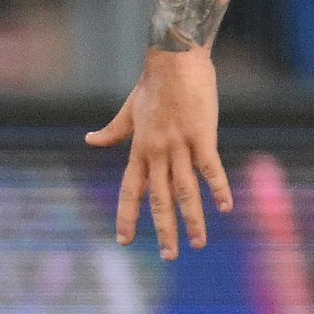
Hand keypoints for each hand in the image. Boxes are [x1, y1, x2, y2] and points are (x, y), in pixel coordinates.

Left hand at [89, 45, 228, 257]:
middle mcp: (156, 150)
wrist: (174, 57)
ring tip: (198, 244)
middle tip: (169, 257)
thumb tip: (89, 141)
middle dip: (163, 229)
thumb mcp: (129, 109)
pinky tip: (225, 208)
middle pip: (158, 198)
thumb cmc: (154, 82)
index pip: (130, 189)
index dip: (127, 215)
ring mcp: (179, 143)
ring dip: (191, 218)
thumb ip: (113, 131)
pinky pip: (209, 167)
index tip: (123, 240)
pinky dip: (217, 187)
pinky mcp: (201, 133)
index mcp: (139, 147)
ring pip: (184, 189)